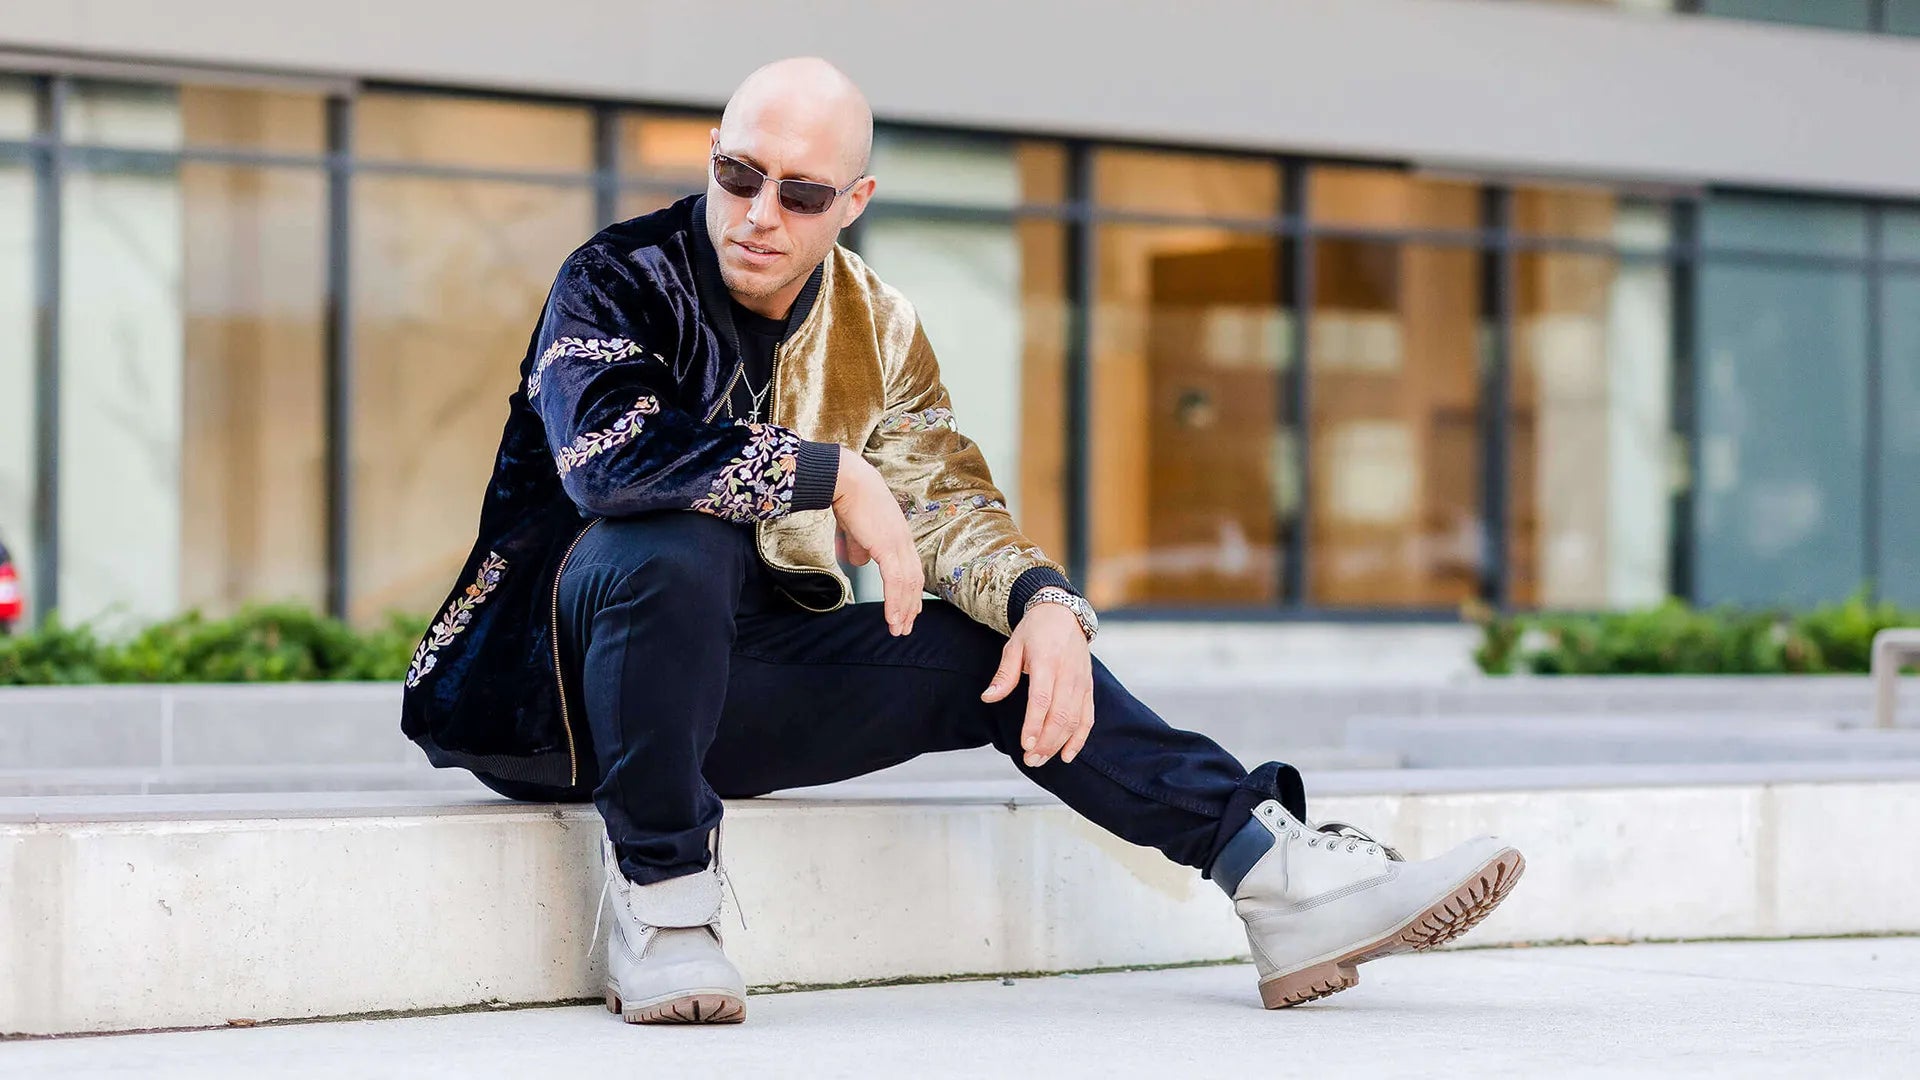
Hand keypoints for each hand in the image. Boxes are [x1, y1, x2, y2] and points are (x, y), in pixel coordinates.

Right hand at [832, 447, 922, 635]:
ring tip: (898, 630)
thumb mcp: (856, 527)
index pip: (911, 568)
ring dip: (903, 610)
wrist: (847, 479)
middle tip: (905, 627)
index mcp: (898, 534)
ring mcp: (898, 544)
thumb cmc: (849, 496)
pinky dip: (895, 603)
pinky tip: (892, 618)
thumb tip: (861, 562)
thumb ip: (860, 545)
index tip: (909, 608)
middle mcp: (903, 540)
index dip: (911, 591)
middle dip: (910, 606)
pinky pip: (895, 582)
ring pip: (907, 585)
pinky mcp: (888, 547)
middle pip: (914, 580)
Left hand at [980, 603, 1093, 765]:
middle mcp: (1067, 673)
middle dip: (1045, 742)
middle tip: (1030, 759)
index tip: (1025, 744)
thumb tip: (988, 697)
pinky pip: (1088, 718)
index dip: (1034, 724)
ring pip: (1074, 720)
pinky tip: (1067, 755)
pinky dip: (1079, 739)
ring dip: (1058, 744)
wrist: (1063, 613)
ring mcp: (1081, 682)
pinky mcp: (1088, 688)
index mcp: (1047, 661)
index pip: (1042, 699)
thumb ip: (1004, 674)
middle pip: (1060, 715)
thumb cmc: (1034, 631)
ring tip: (1040, 759)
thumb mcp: (1013, 645)